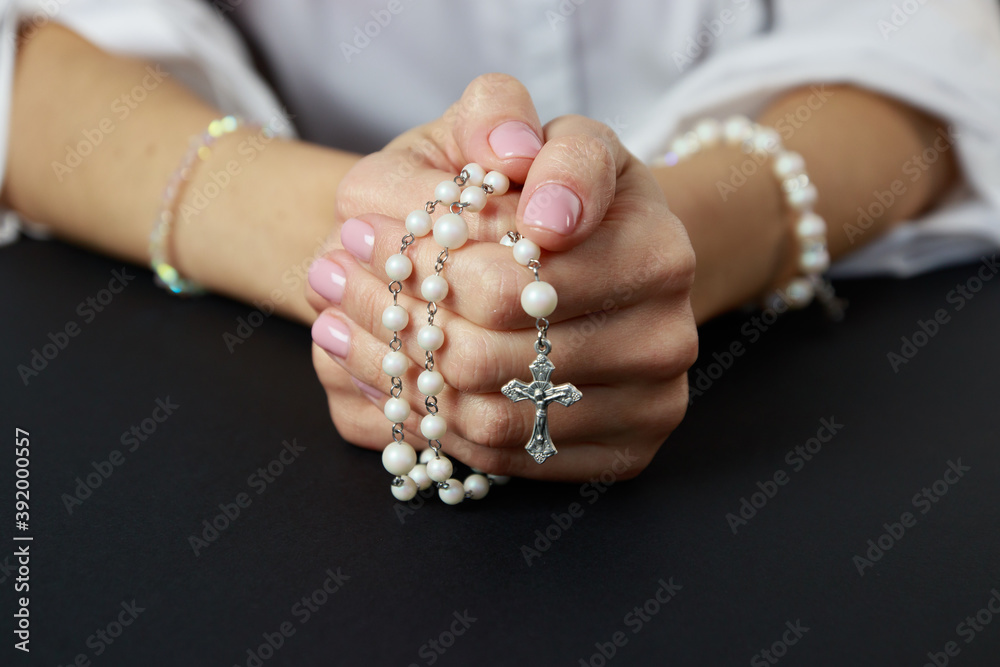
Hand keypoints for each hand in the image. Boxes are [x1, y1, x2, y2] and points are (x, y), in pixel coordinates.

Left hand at [309, 75, 696, 481]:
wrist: (603, 258)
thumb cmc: (552, 190)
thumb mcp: (526, 128)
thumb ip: (505, 116)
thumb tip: (508, 158)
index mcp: (656, 250)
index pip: (508, 282)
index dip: (419, 261)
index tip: (356, 231)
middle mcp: (666, 338)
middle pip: (490, 358)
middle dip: (390, 318)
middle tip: (326, 279)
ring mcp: (649, 407)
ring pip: (488, 418)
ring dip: (392, 376)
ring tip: (334, 325)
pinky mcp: (622, 454)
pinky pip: (503, 459)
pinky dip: (430, 423)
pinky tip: (382, 377)